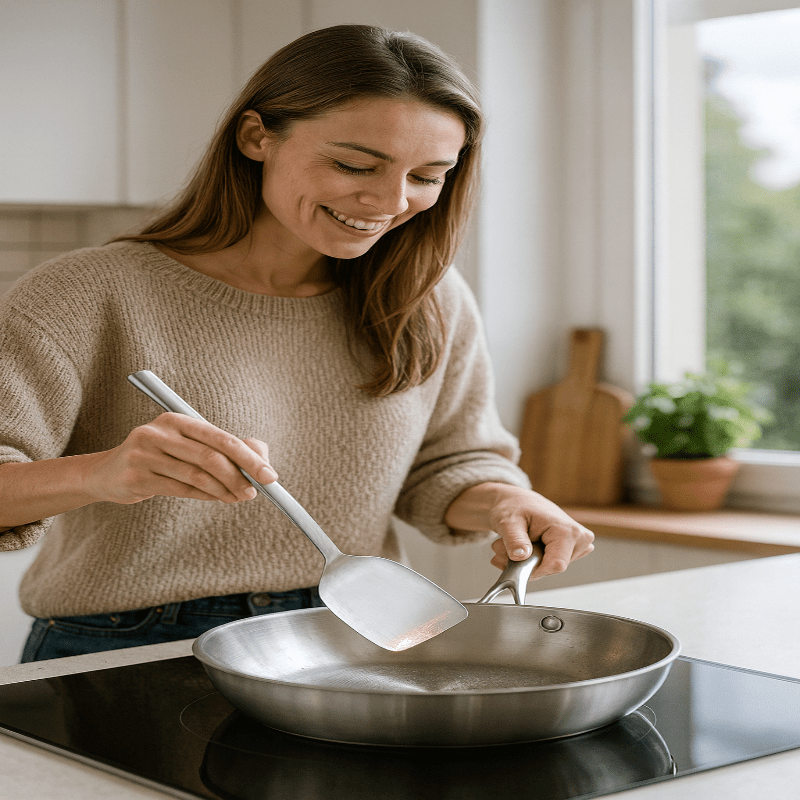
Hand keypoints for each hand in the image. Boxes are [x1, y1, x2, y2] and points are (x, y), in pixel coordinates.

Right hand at [85, 413, 277, 504]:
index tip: (270, 475)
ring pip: (197, 476)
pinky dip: (205, 496)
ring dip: (224, 490)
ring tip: (239, 497)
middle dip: (240, 477)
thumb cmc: (159, 458)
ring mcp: (145, 454)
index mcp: (177, 419)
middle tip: (255, 492)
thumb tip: (262, 456)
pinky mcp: (137, 477)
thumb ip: (224, 447)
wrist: (108, 473)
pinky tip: (218, 498)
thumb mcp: (188, 445)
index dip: (249, 457)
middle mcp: (159, 432)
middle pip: (211, 456)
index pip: (221, 437)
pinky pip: (181, 489)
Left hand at [445, 482, 593, 578]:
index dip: (533, 570)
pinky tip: (521, 548)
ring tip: (513, 544)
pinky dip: (531, 561)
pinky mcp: (571, 550)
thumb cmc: (510, 506)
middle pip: (552, 569)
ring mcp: (577, 545)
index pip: (556, 566)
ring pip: (549, 569)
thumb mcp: (506, 520)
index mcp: (565, 529)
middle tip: (508, 548)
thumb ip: (514, 539)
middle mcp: (578, 537)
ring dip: (526, 563)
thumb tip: (522, 555)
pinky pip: (549, 566)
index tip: (515, 562)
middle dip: (526, 564)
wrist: (511, 501)